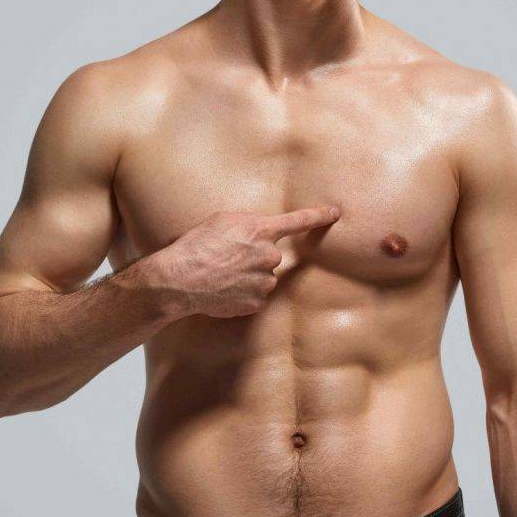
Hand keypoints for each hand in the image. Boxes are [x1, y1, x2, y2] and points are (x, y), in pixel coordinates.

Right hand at [152, 206, 340, 317]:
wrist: (180, 279)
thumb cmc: (195, 245)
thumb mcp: (221, 221)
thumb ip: (248, 225)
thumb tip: (258, 234)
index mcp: (260, 230)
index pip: (298, 221)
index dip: (319, 216)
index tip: (335, 213)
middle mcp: (268, 255)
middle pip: (271, 255)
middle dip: (254, 257)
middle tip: (226, 259)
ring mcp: (264, 281)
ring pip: (263, 277)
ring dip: (248, 276)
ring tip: (220, 275)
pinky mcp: (257, 302)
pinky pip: (255, 295)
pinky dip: (242, 293)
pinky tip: (223, 289)